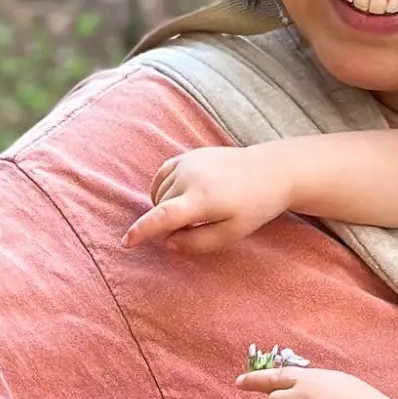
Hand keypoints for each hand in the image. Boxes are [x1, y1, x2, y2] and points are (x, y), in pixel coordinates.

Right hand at [123, 145, 291, 253]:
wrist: (271, 170)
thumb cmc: (254, 206)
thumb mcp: (232, 233)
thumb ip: (198, 243)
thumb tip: (168, 243)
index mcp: (203, 198)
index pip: (164, 215)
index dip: (143, 230)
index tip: (126, 242)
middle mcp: (190, 176)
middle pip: (161, 207)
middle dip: (169, 222)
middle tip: (197, 226)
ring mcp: (187, 162)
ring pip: (159, 193)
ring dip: (167, 207)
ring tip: (195, 212)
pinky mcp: (187, 155)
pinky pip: (161, 177)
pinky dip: (162, 190)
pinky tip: (178, 197)